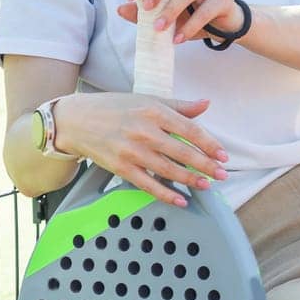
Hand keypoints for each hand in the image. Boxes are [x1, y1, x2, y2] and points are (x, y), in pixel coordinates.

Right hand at [53, 91, 228, 207]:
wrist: (75, 120)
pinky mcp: (120, 167)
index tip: (223, 155)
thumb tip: (206, 104)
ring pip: (167, 169)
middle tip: (222, 174)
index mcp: (154, 112)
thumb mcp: (148, 99)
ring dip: (190, 179)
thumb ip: (179, 106)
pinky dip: (165, 194)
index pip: (189, 130)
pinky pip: (147, 183)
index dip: (209, 144)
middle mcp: (144, 131)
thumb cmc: (115, 107)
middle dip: (205, 165)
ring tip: (207, 185)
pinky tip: (180, 200)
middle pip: (182, 152)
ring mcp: (131, 151)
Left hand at [115, 0, 243, 44]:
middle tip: (146, 8)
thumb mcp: (165, 15)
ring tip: (159, 28)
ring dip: (171, 10)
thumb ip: (143, 13)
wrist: (225, 26)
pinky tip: (179, 39)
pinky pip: (206, 10)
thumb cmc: (192, 16)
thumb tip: (120, 9)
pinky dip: (190, 26)